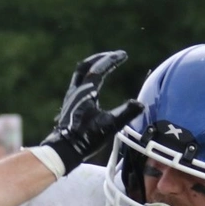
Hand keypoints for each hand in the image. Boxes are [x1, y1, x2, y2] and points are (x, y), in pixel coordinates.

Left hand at [35, 51, 143, 176]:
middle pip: (84, 67)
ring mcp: (70, 98)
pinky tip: (93, 88)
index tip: (124, 55)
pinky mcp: (69, 106)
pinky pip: (77, 85)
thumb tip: (140, 104)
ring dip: (91, 68)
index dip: (112, 60)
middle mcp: (76, 91)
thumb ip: (126, 113)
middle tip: (112, 56)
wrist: (63, 150)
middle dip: (99, 58)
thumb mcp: (110, 126)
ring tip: (103, 67)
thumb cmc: (86, 138)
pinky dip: (87, 79)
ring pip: (79, 75)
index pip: (99, 69)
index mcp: (86, 92)